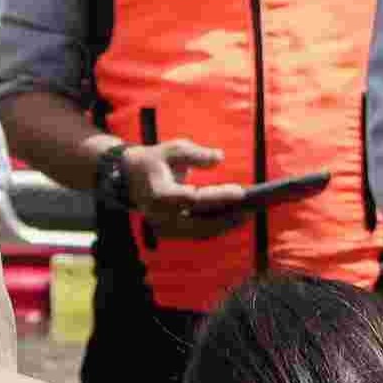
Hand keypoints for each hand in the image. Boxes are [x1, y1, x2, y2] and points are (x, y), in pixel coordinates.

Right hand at [120, 139, 251, 239]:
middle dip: (228, 217)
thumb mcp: (172, 149)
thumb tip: (219, 157)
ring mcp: (165, 227)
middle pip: (200, 223)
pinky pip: (198, 233)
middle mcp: (160, 216)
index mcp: (159, 194)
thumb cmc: (155, 161)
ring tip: (250, 213)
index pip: (193, 199)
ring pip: (201, 232)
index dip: (218, 197)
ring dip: (226, 225)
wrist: (129, 179)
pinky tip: (236, 218)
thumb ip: (196, 154)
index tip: (241, 191)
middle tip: (252, 208)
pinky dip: (217, 226)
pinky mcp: (171, 232)